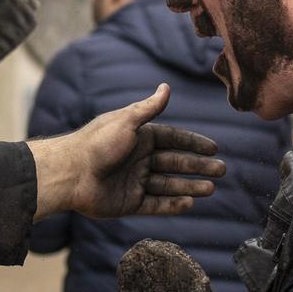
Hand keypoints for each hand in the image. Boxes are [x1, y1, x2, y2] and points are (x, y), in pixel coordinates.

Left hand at [30, 84, 223, 220]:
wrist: (70, 173)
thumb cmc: (97, 143)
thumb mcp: (126, 122)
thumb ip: (149, 108)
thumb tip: (166, 87)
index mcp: (139, 137)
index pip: (174, 139)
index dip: (194, 144)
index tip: (214, 149)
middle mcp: (139, 159)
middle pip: (175, 163)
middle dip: (198, 166)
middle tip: (222, 170)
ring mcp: (135, 182)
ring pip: (169, 184)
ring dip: (190, 186)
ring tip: (211, 188)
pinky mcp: (128, 202)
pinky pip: (156, 204)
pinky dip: (173, 204)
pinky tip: (190, 203)